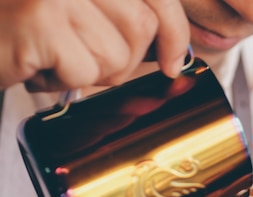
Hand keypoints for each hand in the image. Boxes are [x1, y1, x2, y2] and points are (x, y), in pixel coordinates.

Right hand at [0, 0, 188, 90]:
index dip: (174, 31)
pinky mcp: (40, 21)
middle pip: (141, 26)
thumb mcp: (85, 7)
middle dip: (124, 58)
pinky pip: (84, 72)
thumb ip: (127, 15)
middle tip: (88, 58)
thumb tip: (174, 49)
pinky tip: (37, 65)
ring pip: (116, 54)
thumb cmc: (27, 21)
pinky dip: (62, 81)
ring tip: (55, 56)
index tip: (173, 62)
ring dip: (90, 70)